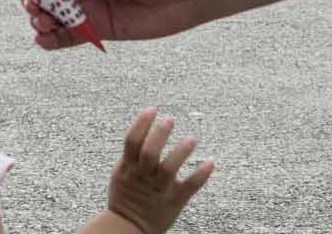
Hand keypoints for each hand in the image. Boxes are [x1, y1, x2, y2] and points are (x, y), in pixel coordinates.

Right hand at [105, 109, 213, 232]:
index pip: (132, 140)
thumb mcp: (121, 174)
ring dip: (180, 152)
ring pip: (168, 168)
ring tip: (191, 139)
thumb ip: (130, 157)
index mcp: (128, 168)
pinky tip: (210, 162)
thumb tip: (141, 131)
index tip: (152, 109)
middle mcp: (143, 177)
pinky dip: (201, 174)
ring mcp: (159, 190)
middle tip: (170, 119)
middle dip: (159, 134)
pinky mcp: (175, 200)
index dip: (141, 123)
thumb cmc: (125, 198)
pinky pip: (190, 186)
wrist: (129, 227)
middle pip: (149, 152)